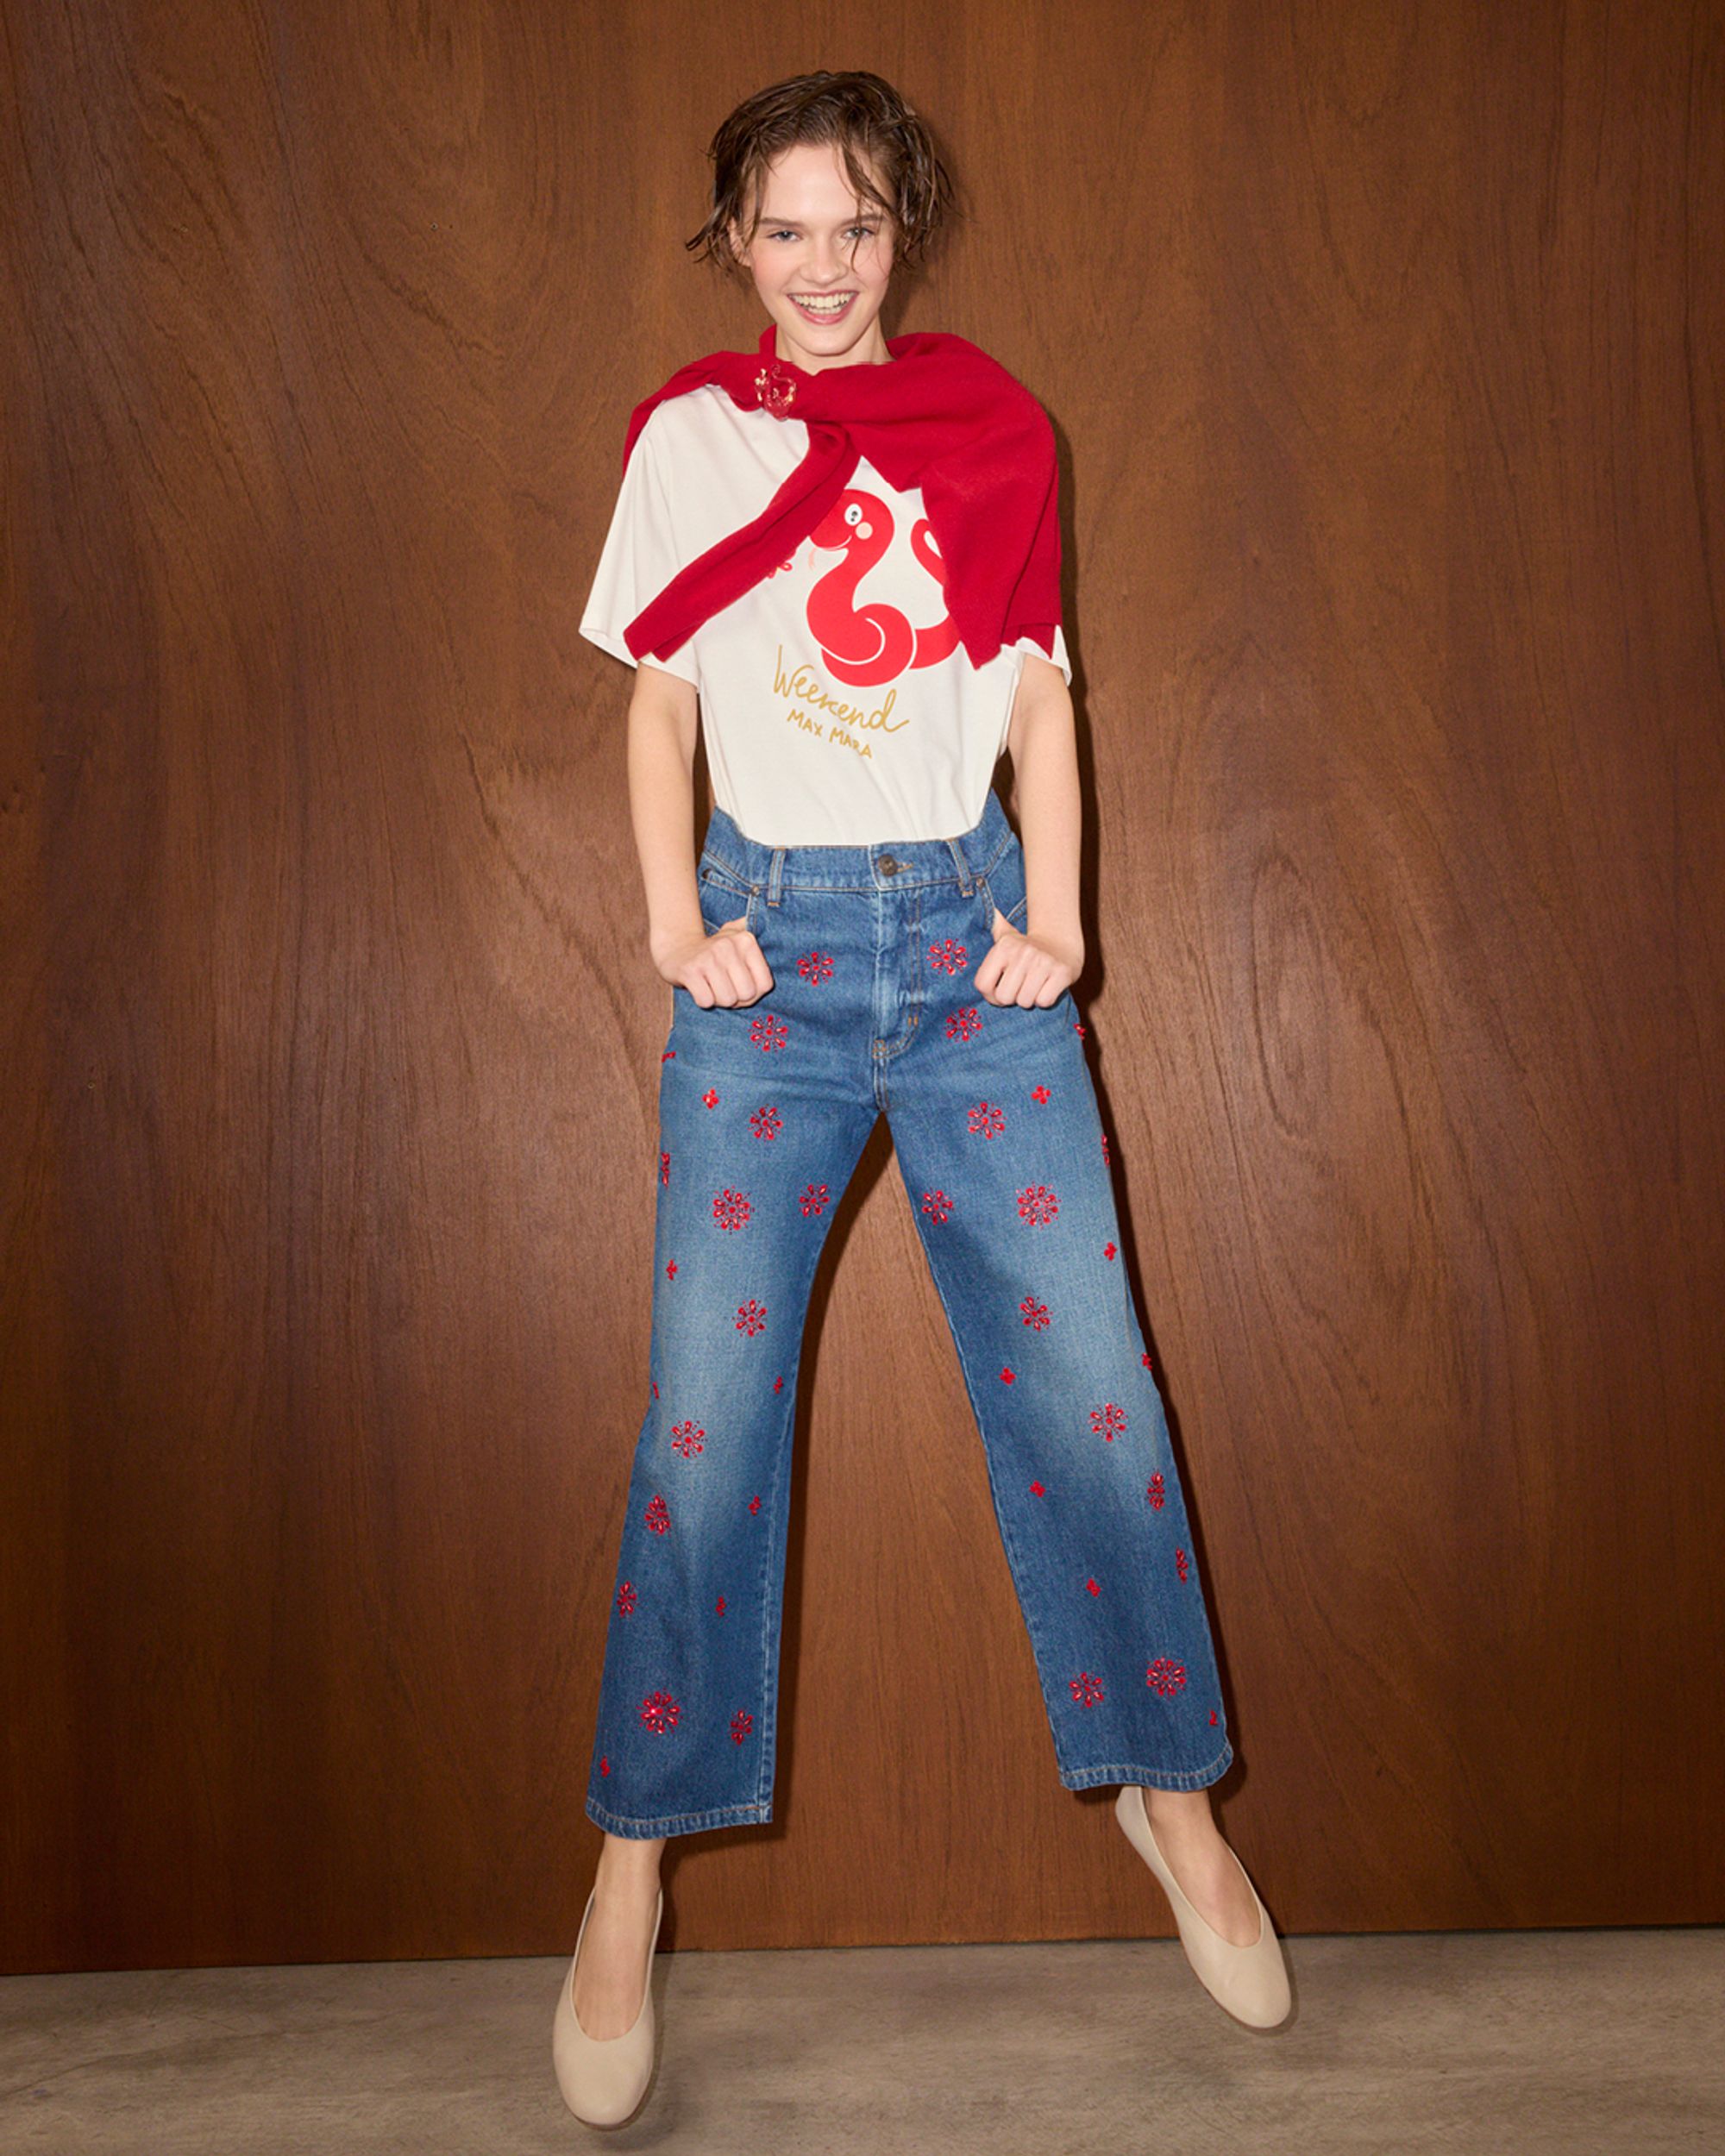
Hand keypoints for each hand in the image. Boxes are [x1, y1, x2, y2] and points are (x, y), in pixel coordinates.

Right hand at [656, 913, 773, 1007]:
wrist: (677, 948)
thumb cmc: (715, 953)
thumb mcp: (737, 938)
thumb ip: (758, 940)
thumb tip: (768, 925)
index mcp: (746, 941)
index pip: (765, 985)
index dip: (754, 994)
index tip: (741, 985)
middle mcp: (728, 946)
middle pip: (746, 994)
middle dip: (736, 999)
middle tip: (724, 987)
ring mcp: (708, 957)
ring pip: (727, 1000)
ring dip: (718, 1000)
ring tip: (711, 986)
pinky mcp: (689, 971)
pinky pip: (706, 1001)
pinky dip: (703, 1000)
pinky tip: (699, 987)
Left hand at [974, 908, 1082, 1007]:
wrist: (1062, 944)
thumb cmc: (1026, 948)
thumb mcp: (1006, 936)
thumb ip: (992, 929)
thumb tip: (990, 911)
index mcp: (1004, 946)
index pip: (983, 985)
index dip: (990, 996)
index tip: (999, 990)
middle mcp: (1023, 952)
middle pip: (1004, 997)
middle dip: (1012, 998)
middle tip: (1020, 987)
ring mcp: (1043, 962)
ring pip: (1025, 1001)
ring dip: (1029, 999)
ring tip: (1034, 985)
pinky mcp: (1062, 972)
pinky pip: (1044, 1002)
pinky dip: (1045, 1000)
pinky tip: (1046, 987)